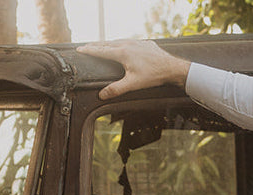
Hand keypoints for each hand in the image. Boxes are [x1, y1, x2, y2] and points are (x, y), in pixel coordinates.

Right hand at [77, 40, 191, 99]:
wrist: (172, 68)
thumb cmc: (153, 75)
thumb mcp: (133, 84)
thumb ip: (116, 89)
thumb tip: (102, 95)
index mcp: (122, 52)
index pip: (101, 50)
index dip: (89, 50)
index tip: (80, 50)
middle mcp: (127, 44)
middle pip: (107, 43)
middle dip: (95, 45)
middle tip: (86, 46)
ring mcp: (137, 42)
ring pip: (118, 41)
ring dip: (108, 43)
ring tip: (101, 46)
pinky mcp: (145, 43)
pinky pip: (129, 42)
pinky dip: (121, 43)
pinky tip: (122, 46)